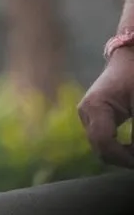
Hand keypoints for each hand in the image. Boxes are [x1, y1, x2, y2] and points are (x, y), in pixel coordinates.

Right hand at [78, 47, 133, 167]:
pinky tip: (132, 146)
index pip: (103, 142)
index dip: (123, 158)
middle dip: (123, 158)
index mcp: (95, 107)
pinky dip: (119, 146)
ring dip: (121, 153)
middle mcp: (85, 113)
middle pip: (100, 148)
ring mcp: (87, 115)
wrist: (130, 56)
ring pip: (100, 146)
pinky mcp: (93, 116)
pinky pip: (103, 139)